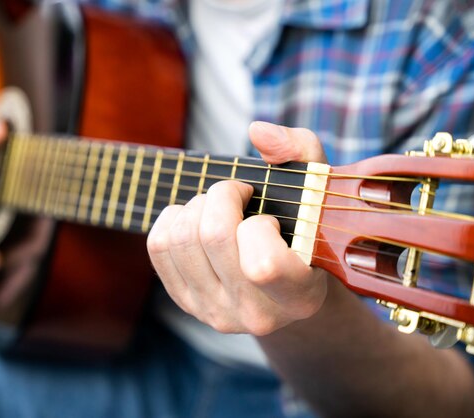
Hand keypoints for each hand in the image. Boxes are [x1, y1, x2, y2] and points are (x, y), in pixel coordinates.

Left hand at [147, 122, 328, 334]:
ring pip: (181, 239)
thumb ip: (300, 151)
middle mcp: (254, 314)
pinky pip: (158, 246)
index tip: (266, 215)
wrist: (284, 282)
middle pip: (213, 237)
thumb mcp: (315, 191)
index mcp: (298, 296)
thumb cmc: (303, 229)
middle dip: (222, 196)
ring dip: (197, 206)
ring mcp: (215, 311)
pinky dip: (174, 218)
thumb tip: (258, 131)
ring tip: (219, 208)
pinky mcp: (185, 301)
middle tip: (237, 195)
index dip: (257, 226)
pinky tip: (197, 220)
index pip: (262, 266)